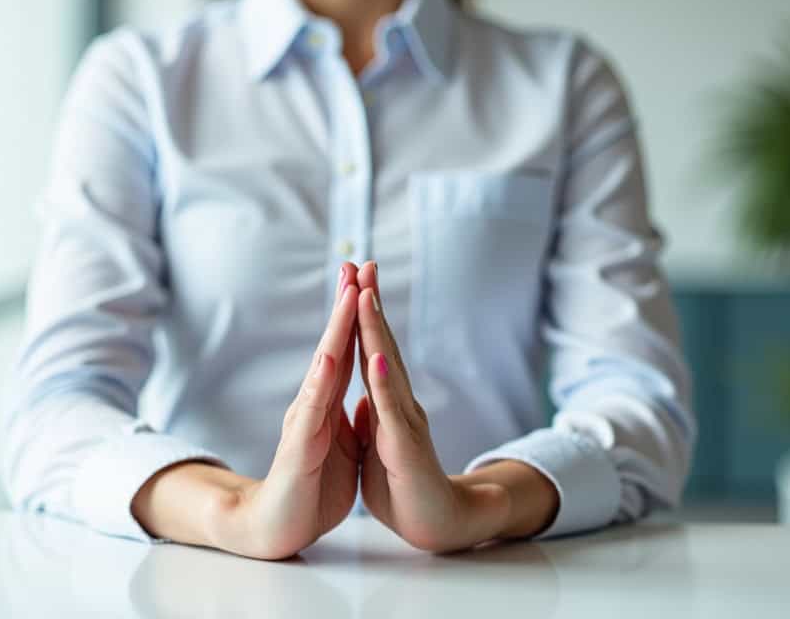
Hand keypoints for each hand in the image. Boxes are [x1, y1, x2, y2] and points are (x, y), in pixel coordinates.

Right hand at [132, 266, 361, 559]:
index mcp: (326, 404)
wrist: (276, 527)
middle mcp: (312, 404)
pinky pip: (311, 412)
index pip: (346, 351)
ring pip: (322, 369)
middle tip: (354, 264)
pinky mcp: (298, 448)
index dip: (357, 316)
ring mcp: (303, 422)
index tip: (367, 278)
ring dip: (335, 331)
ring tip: (348, 297)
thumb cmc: (307, 487)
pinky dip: (321, 384)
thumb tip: (358, 393)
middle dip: (344, 305)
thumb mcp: (337, 446)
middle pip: (332, 346)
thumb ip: (346, 417)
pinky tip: (331, 359)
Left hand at [351, 262, 559, 551]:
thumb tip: (365, 393)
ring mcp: (405, 422)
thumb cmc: (406, 485)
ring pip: (388, 369)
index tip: (351, 277)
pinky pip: (391, 411)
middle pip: (382, 345)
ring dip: (376, 331)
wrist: (437, 525)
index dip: (360, 315)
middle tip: (363, 263)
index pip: (371, 349)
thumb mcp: (379, 443)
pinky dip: (382, 382)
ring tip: (365, 295)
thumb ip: (374, 416)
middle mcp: (399, 403)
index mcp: (387, 402)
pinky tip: (374, 357)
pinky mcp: (405, 448)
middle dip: (370, 304)